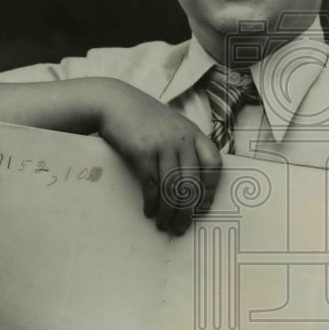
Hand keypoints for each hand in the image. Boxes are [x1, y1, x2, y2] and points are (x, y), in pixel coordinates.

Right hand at [98, 80, 221, 235]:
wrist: (114, 102)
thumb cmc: (144, 118)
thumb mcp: (172, 126)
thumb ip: (185, 147)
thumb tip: (190, 186)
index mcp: (193, 133)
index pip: (214, 163)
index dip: (211, 188)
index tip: (203, 207)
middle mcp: (181, 139)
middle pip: (192, 182)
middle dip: (187, 210)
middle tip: (180, 227)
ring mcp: (162, 144)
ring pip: (172, 188)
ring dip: (168, 212)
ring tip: (164, 225)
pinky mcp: (142, 151)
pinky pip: (151, 184)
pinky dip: (151, 202)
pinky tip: (149, 211)